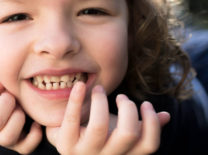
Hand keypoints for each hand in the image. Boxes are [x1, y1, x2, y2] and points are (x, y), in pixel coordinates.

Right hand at [0, 75, 42, 153]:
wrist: (13, 113)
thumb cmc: (2, 94)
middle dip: (6, 104)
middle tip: (12, 95)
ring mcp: (3, 139)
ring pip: (7, 137)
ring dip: (18, 119)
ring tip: (22, 108)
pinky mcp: (19, 147)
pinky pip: (25, 148)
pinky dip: (33, 135)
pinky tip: (35, 123)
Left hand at [46, 82, 170, 154]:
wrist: (66, 142)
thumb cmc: (97, 134)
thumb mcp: (119, 131)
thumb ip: (141, 126)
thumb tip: (165, 115)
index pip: (149, 145)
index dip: (151, 123)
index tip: (145, 103)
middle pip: (127, 133)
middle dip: (127, 108)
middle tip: (121, 96)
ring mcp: (85, 153)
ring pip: (100, 126)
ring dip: (101, 101)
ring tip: (99, 88)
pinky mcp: (66, 144)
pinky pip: (72, 119)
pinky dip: (76, 99)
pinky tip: (81, 85)